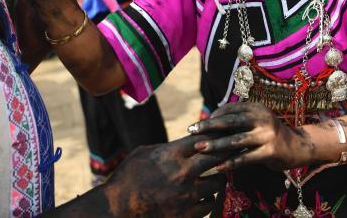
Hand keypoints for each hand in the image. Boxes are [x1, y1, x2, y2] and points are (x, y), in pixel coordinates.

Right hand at [100, 136, 226, 216]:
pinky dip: (207, 199)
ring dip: (216, 180)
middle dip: (224, 153)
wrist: (117, 209)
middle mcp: (183, 173)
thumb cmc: (127, 178)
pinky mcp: (187, 215)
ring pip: (217, 183)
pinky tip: (201, 196)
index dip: (215, 137)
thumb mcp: (144, 153)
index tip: (221, 136)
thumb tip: (185, 144)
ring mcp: (187, 195)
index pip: (204, 139)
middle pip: (217, 157)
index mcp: (172, 154)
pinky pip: (209, 204)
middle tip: (229, 153)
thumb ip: (167, 148)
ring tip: (213, 178)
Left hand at [190, 101, 311, 170]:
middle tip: (192, 131)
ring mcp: (267, 135)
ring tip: (200, 149)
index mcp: (257, 108)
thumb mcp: (256, 121)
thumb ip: (238, 121)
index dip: (212, 117)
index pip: (230, 109)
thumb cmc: (269, 135)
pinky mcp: (271, 151)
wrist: (297, 147)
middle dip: (209, 127)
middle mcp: (262, 118)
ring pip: (236, 140)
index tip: (197, 126)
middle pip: (230, 121)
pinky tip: (218, 167)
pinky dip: (230, 162)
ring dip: (216, 145)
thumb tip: (209, 122)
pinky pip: (246, 158)